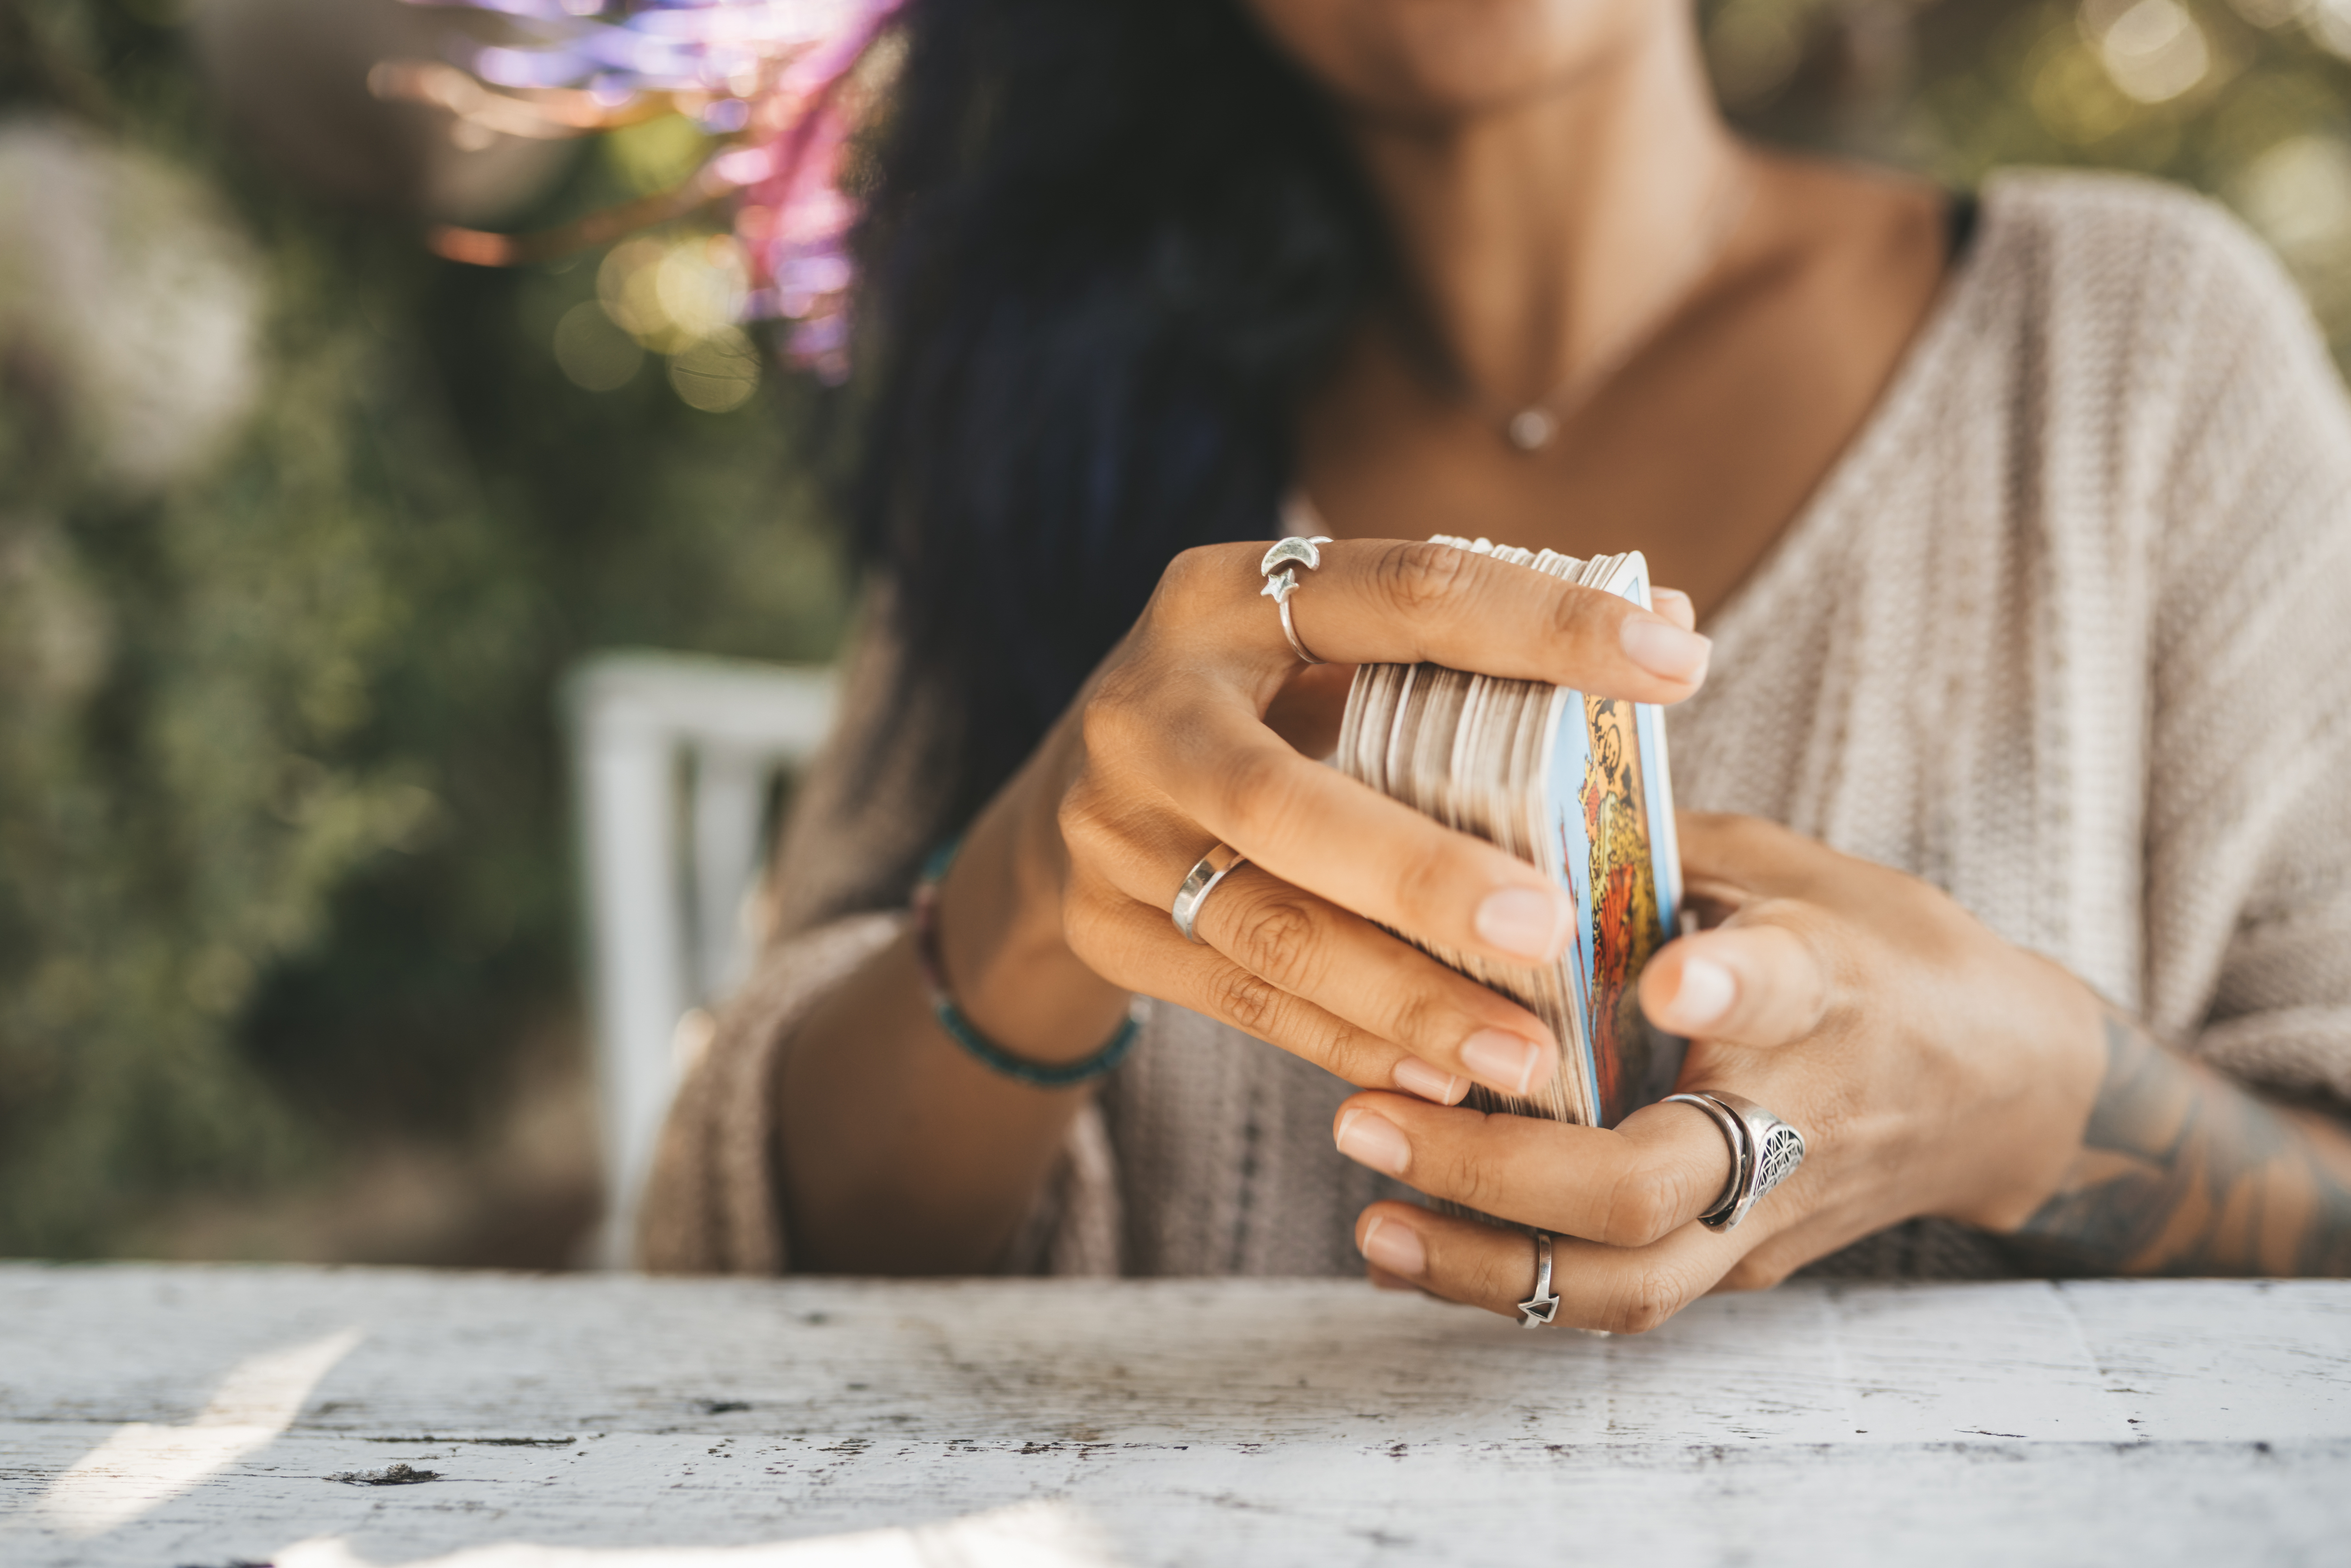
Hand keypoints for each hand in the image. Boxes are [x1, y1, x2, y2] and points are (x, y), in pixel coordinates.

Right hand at [938, 538, 1711, 1100]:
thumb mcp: (1336, 647)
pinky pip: (1242, 1000)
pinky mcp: (1105, 928)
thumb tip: (1676, 616)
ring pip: (1267, 928)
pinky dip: (1349, 1044)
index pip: (1402, 592)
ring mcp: (1112, 827)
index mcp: (1227, 597)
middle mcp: (1149, 707)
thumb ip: (1480, 643)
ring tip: (1527, 1054)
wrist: (1076, 792)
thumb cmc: (1264, 707)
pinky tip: (1442, 1083)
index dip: (1543, 626)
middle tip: (1554, 927)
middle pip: (1286, 801)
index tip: (1680, 666)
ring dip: (1402, 999)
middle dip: (1423, 874)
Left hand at [1331, 813, 2111, 1331]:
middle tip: (1366, 1122)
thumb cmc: (1880, 949)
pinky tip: (1406, 1247)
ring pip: (1625, 1282)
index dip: (1723, 985)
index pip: (1779, 987)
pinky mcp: (1739, 1266)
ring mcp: (1768, 1212)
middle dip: (1495, 1169)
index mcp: (1823, 983)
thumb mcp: (1792, 868)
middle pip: (1649, 1185)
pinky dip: (1510, 1282)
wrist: (2007, 1090)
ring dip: (1482, 1261)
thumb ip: (1662, 843)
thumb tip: (1506, 792)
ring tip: (1371, 1219)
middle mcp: (1796, 1114)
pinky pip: (1619, 1295)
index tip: (1667, 974)